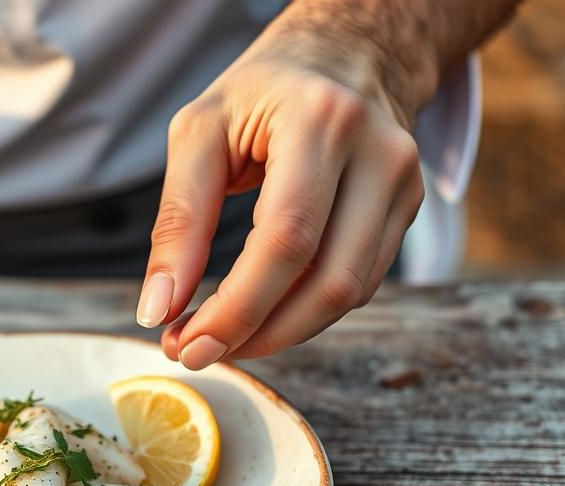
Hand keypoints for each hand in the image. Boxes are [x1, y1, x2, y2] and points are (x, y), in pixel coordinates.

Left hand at [138, 17, 425, 367]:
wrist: (341, 55)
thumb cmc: (259, 93)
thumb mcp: (198, 135)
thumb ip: (178, 221)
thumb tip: (158, 309)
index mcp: (322, 121)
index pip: (286, 239)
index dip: (236, 307)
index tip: (184, 343)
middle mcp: (380, 153)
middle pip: (327, 280)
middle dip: (256, 333)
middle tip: (195, 352)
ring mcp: (404, 184)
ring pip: (348, 293)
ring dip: (278, 333)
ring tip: (219, 339)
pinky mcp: (407, 210)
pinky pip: (357, 284)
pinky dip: (303, 312)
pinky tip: (258, 315)